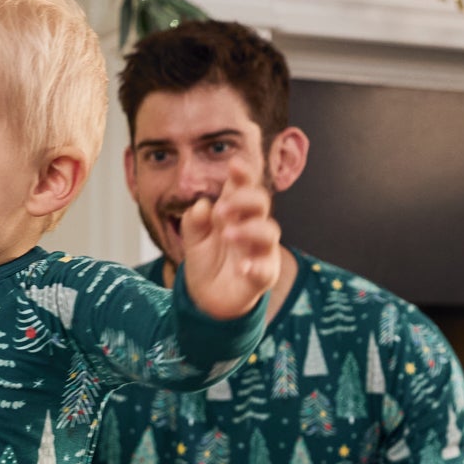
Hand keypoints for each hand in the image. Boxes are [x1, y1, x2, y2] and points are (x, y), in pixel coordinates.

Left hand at [181, 156, 280, 318]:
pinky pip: (266, 269)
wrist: (207, 298)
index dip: (242, 175)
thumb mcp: (193, 240)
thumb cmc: (206, 261)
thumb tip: (201, 205)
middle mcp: (251, 227)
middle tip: (220, 210)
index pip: (243, 187)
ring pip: (270, 232)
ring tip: (226, 235)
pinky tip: (242, 267)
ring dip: (249, 230)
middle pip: (261, 203)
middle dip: (244, 199)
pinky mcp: (263, 275)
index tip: (234, 164)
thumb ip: (193, 222)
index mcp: (234, 213)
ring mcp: (260, 251)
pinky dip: (256, 266)